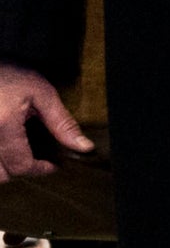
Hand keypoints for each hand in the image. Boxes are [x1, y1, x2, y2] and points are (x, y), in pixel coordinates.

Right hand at [0, 64, 90, 180]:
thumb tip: (83, 147)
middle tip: (36, 159)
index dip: (41, 169)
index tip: (53, 165)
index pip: (21, 165)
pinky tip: (4, 148)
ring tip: (18, 154)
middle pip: (0, 174)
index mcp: (2, 124)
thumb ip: (62, 123)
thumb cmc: (9, 72)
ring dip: (3, 168)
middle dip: (20, 171)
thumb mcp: (41, 93)